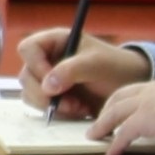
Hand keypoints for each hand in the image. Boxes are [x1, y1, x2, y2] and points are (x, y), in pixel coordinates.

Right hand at [17, 30, 150, 117]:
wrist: (128, 88)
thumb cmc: (114, 67)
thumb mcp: (96, 63)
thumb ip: (71, 70)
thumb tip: (47, 86)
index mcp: (54, 41)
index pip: (28, 48)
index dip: (35, 65)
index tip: (52, 81)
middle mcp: (47, 59)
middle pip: (26, 76)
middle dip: (45, 94)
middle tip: (69, 102)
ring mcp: (48, 79)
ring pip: (30, 94)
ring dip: (52, 106)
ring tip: (78, 107)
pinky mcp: (53, 97)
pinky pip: (42, 108)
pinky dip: (58, 113)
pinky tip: (79, 110)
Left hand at [90, 75, 154, 154]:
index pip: (146, 89)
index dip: (133, 99)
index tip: (127, 108)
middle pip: (124, 95)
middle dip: (110, 107)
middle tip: (102, 120)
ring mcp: (150, 101)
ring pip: (117, 110)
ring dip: (104, 123)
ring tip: (95, 135)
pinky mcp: (146, 118)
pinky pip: (123, 131)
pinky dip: (115, 142)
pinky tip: (112, 152)